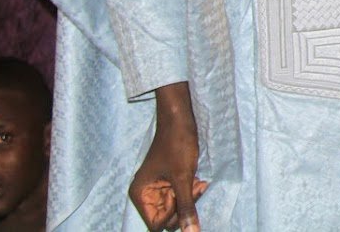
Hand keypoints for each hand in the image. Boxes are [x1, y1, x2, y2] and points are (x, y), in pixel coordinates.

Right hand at [129, 83, 206, 231]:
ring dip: (190, 197)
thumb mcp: (184, 178)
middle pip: (167, 217)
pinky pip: (180, 195)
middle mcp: (146, 193)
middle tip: (196, 188)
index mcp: (140, 194)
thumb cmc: (178, 144)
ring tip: (199, 182)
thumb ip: (186, 207)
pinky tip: (199, 180)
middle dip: (184, 206)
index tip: (187, 199)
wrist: (180, 118)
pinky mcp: (169, 181)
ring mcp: (158, 187)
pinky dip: (191, 191)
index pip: (156, 224)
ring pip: (176, 207)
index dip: (174, 218)